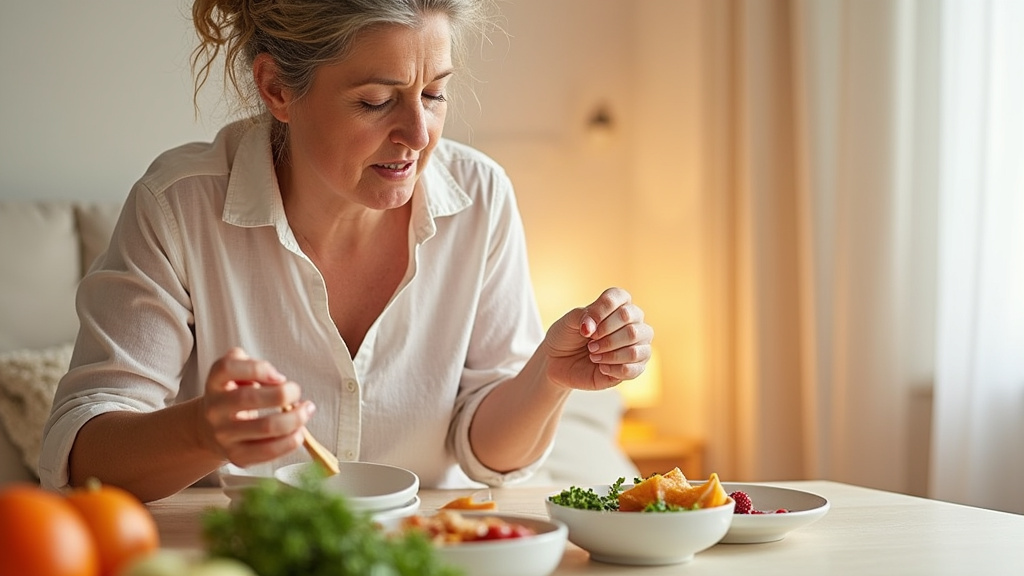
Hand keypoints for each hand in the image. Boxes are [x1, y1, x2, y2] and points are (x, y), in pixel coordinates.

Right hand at [199, 347, 309, 466]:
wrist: (211, 430)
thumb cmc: (234, 395)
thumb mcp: (236, 373)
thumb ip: (254, 366)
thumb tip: (278, 380)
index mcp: (215, 383)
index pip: (227, 368)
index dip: (258, 368)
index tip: (279, 376)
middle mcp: (215, 408)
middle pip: (248, 398)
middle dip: (282, 393)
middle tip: (296, 392)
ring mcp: (224, 435)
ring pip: (266, 427)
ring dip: (294, 418)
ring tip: (306, 411)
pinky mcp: (237, 455)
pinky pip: (269, 451)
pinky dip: (291, 441)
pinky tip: (299, 432)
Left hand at [542, 287, 653, 390]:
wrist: (558, 362)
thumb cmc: (567, 336)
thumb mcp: (569, 321)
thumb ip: (582, 316)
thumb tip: (592, 327)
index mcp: (618, 305)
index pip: (621, 297)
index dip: (602, 311)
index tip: (585, 326)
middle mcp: (633, 323)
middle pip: (632, 327)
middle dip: (606, 338)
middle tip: (590, 344)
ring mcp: (636, 346)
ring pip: (636, 350)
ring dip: (611, 355)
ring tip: (594, 356)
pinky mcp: (634, 368)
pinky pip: (635, 369)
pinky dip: (614, 369)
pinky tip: (601, 368)